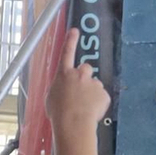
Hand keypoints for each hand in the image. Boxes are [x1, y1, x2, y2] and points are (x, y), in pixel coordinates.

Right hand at [46, 28, 109, 143]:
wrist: (74, 124)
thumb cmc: (59, 113)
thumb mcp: (51, 97)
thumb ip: (60, 87)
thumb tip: (65, 88)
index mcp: (64, 74)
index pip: (67, 52)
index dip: (71, 40)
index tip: (75, 30)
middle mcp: (79, 74)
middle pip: (85, 68)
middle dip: (84, 76)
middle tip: (81, 91)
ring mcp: (93, 83)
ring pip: (94, 84)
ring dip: (91, 92)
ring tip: (84, 107)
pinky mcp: (104, 94)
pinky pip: (102, 97)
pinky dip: (98, 104)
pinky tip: (92, 112)